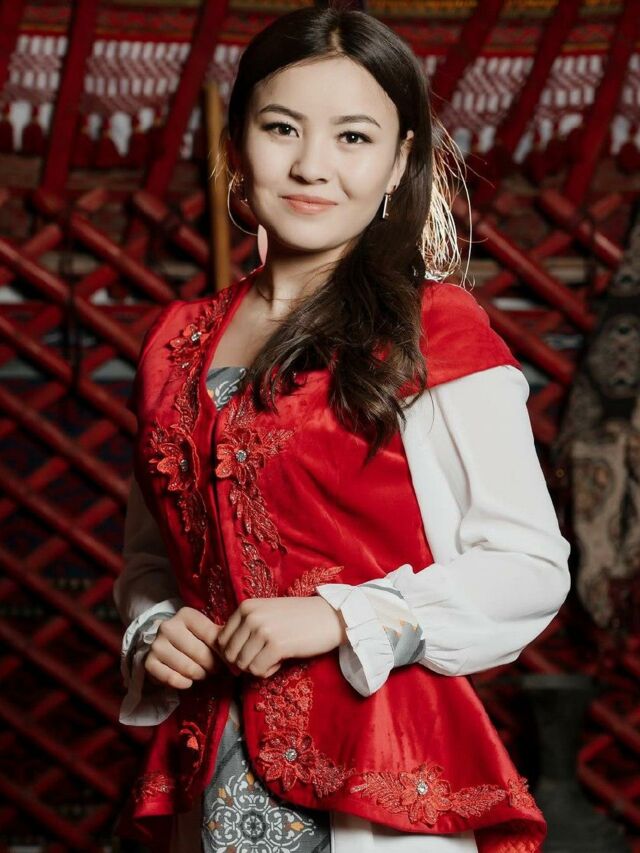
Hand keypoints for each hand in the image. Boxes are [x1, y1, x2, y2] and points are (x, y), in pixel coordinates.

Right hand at [144, 606, 224, 689]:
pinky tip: (188, 681)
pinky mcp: (149, 662)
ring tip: (203, 673)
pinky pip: (172, 679)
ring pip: (188, 668)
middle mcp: (168, 626)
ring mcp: (157, 644)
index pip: (212, 636)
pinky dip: (184, 683)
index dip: (223, 652)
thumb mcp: (204, 632)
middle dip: (212, 666)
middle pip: (200, 653)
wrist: (163, 647)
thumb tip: (236, 650)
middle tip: (216, 670)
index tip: (230, 661)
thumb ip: (219, 637)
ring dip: (200, 675)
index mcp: (186, 615)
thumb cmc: (191, 638)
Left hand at [216, 596, 346, 677]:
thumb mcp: (266, 615)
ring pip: (243, 665)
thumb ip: (244, 630)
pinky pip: (258, 671)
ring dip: (259, 667)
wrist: (330, 617)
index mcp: (245, 607)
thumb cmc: (298, 619)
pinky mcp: (276, 645)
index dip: (236, 652)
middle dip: (246, 662)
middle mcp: (251, 616)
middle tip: (267, 655)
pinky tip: (282, 660)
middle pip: (230, 655)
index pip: (222, 641)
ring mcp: (262, 630)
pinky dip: (268, 671)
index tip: (256, 649)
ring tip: (276, 655)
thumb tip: (225, 660)